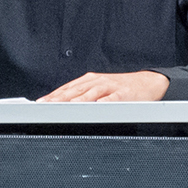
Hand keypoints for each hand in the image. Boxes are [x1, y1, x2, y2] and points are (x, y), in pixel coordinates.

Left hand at [40, 70, 170, 102]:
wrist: (148, 82)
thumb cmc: (121, 88)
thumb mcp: (100, 88)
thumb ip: (83, 95)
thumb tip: (64, 105)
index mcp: (89, 80)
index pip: (67, 88)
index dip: (52, 96)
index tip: (40, 103)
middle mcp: (97, 82)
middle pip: (74, 91)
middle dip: (58, 99)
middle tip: (45, 106)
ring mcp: (110, 87)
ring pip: (90, 94)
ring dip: (76, 100)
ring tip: (64, 107)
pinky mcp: (123, 94)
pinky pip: (111, 99)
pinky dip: (102, 103)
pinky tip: (94, 107)